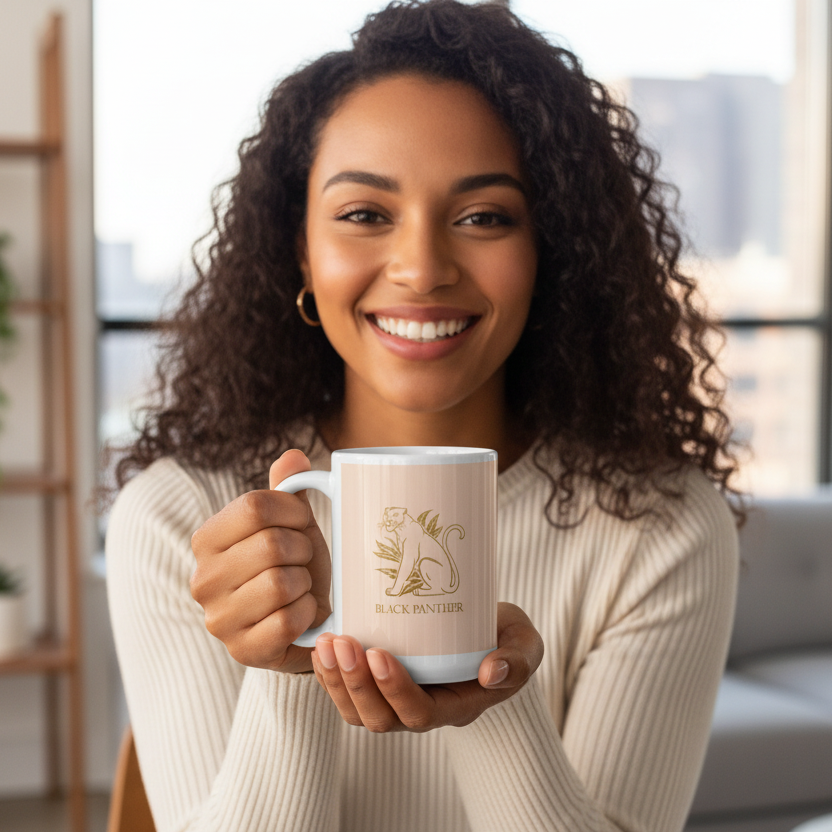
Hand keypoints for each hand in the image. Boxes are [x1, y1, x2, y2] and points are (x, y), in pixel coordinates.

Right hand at [189, 450, 330, 672]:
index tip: (303, 522)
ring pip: (281, 583)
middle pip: (271, 544)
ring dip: (306, 582)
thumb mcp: (291, 523)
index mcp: (207, 539)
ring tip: (301, 586)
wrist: (304, 622)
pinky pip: (289, 620)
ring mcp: (219, 619)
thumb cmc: (294, 565)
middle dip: (303, 549)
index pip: (254, 506)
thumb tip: (293, 456)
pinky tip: (304, 612)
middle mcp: (202, 579)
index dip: (292, 510)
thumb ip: (287, 488)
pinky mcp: (243, 651)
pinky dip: (308, 613)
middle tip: (303, 560)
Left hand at [310, 602, 542, 731]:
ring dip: (337, 680)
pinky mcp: (380, 683)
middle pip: (380, 718)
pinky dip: (329, 675)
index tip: (379, 653)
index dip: (395, 689)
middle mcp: (422, 709)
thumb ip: (519, 658)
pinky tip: (322, 647)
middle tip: (343, 643)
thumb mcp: (525, 641)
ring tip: (327, 642)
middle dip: (356, 684)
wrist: (489, 629)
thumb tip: (493, 672)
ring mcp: (398, 699)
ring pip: (358, 711)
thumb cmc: (505, 636)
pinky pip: (348, 694)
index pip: (420, 712)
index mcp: (456, 705)